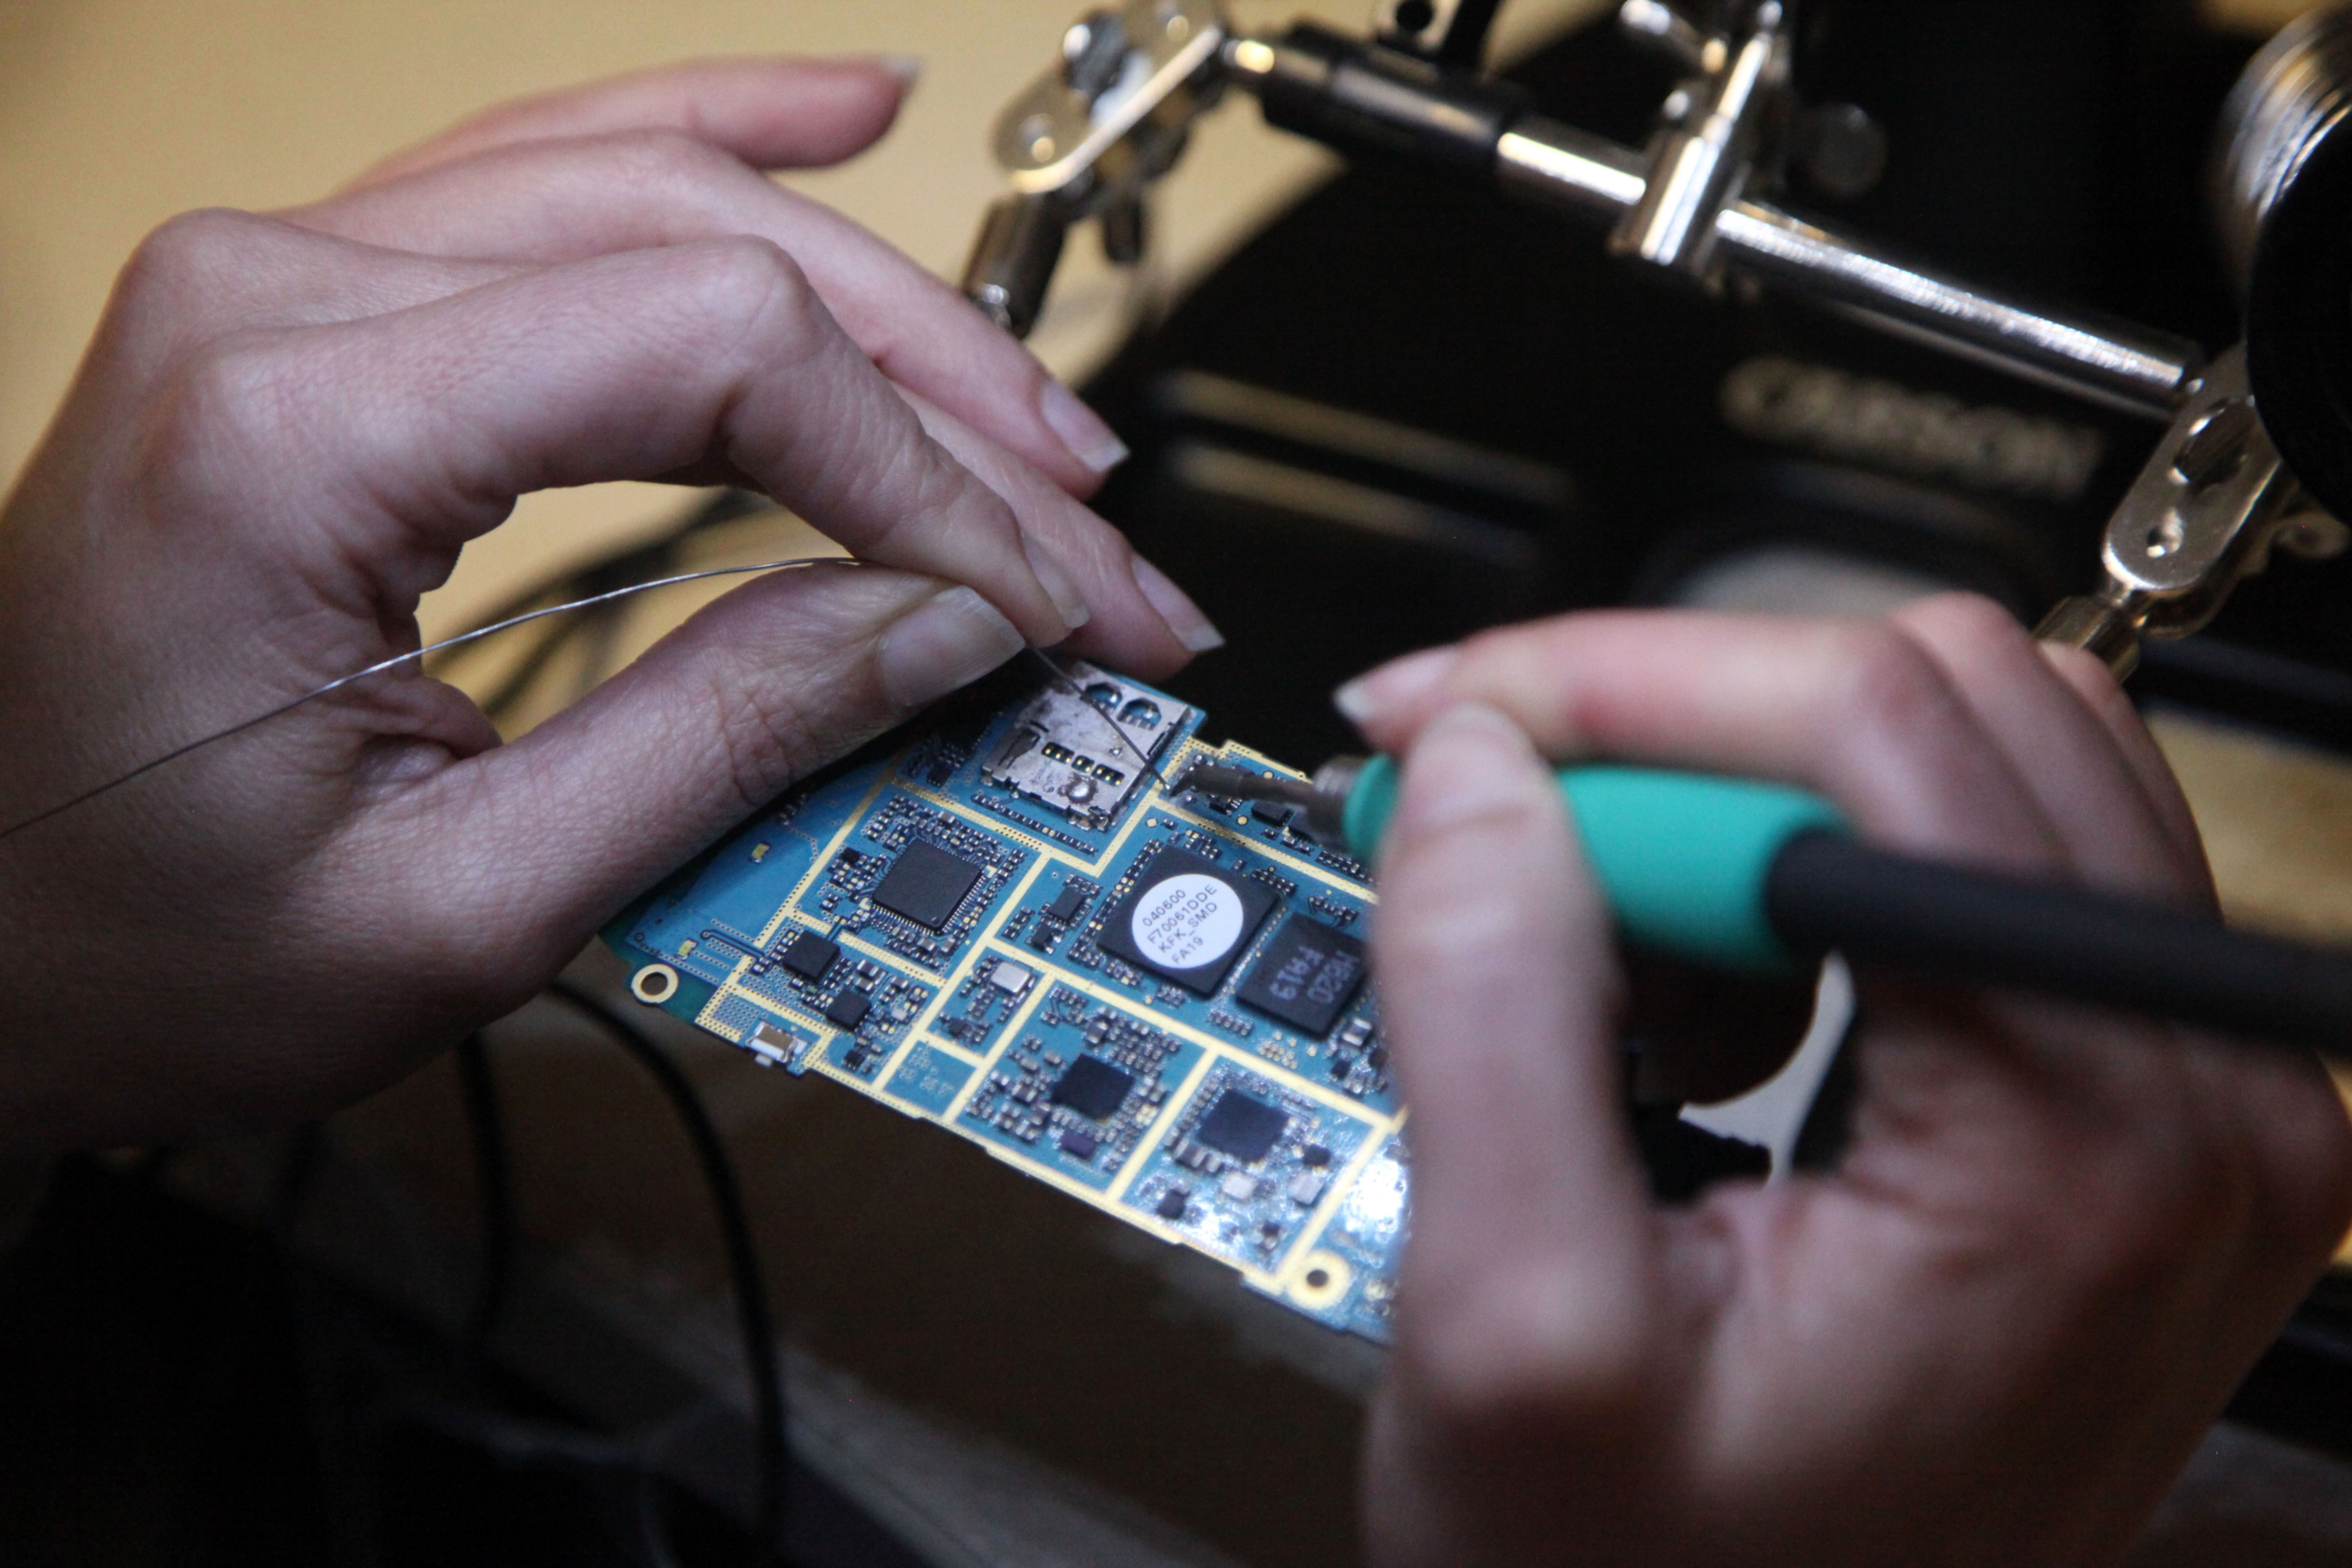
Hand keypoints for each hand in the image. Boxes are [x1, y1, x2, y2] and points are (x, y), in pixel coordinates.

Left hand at [0, 58, 1218, 1155]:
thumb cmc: (141, 946)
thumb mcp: (457, 909)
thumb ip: (719, 740)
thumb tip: (947, 625)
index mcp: (285, 430)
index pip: (711, 354)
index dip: (922, 480)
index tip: (1041, 607)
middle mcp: (277, 293)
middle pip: (713, 255)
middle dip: (945, 414)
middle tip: (1092, 552)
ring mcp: (294, 276)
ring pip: (662, 196)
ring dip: (882, 304)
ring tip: (1037, 415)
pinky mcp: (326, 308)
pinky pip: (555, 172)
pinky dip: (721, 140)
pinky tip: (847, 116)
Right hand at [1340, 595, 2351, 1565]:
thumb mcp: (1508, 1332)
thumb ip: (1491, 1010)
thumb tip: (1476, 765)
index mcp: (2088, 1137)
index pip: (1876, 724)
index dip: (1617, 688)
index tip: (1444, 735)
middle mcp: (2197, 1090)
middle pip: (1933, 700)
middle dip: (1669, 734)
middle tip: (1494, 838)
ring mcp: (2182, 1093)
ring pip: (1956, 748)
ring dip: (1733, 802)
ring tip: (1609, 958)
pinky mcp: (2126, 1104)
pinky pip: (1971, 854)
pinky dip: (1794, 875)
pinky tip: (1703, 1012)